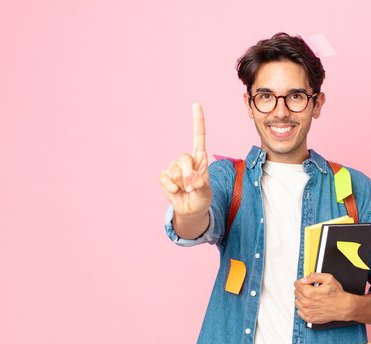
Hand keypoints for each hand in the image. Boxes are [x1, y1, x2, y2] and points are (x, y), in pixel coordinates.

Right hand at [160, 103, 211, 233]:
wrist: (191, 210)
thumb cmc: (202, 199)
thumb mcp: (206, 193)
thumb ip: (200, 184)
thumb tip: (189, 176)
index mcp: (200, 159)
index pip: (198, 136)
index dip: (197, 121)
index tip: (196, 104)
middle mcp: (187, 160)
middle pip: (183, 158)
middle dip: (188, 174)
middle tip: (192, 187)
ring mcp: (174, 167)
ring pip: (174, 171)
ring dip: (181, 184)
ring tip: (186, 190)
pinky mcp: (164, 176)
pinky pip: (164, 178)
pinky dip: (171, 188)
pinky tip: (176, 192)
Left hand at [294, 273, 355, 323]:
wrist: (343, 307)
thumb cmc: (337, 294)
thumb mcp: (328, 279)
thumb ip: (314, 276)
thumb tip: (304, 279)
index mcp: (309, 292)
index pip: (297, 284)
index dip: (303, 282)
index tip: (308, 284)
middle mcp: (306, 303)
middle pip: (296, 293)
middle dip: (302, 290)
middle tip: (311, 290)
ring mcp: (307, 311)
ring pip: (297, 302)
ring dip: (302, 299)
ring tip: (311, 298)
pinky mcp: (309, 318)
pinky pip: (299, 312)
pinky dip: (303, 308)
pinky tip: (311, 305)